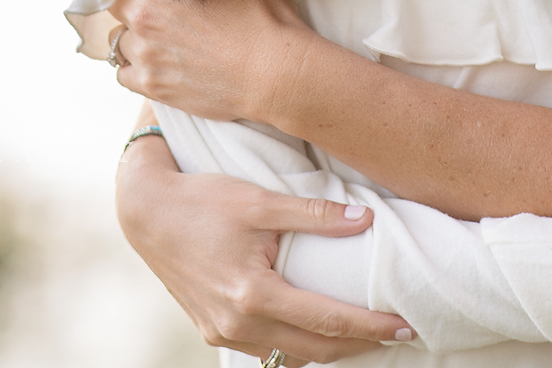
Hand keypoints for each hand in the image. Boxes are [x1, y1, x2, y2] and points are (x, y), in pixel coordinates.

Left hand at [113, 0, 315, 122]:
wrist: (275, 74)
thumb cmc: (264, 19)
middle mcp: (143, 14)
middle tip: (155, 2)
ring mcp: (145, 53)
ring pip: (117, 37)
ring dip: (133, 34)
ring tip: (158, 37)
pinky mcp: (151, 85)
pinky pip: (121, 72)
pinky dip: (133, 67)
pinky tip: (155, 63)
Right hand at [117, 135, 412, 360]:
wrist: (145, 212)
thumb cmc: (202, 199)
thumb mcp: (259, 200)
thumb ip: (314, 214)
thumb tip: (367, 220)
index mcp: (253, 293)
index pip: (327, 320)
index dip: (371, 326)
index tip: (406, 326)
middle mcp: (238, 323)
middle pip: (315, 350)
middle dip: (360, 346)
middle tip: (400, 335)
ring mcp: (222, 332)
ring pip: (290, 356)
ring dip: (330, 349)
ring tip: (365, 334)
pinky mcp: (213, 330)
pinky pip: (266, 349)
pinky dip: (297, 346)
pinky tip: (316, 331)